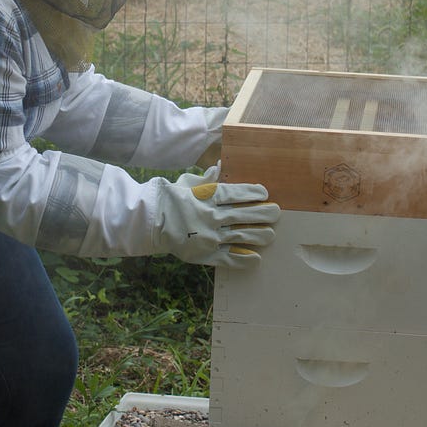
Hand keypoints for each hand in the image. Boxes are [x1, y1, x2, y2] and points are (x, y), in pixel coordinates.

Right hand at [154, 167, 278, 268]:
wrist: (149, 222)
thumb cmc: (169, 199)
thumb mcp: (186, 183)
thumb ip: (206, 178)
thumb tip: (219, 167)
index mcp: (207, 197)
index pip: (236, 194)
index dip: (252, 193)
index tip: (265, 193)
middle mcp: (211, 217)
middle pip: (243, 215)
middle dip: (263, 214)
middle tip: (276, 212)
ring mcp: (209, 237)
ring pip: (241, 236)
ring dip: (259, 235)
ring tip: (270, 234)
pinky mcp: (205, 255)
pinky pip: (228, 258)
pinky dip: (244, 259)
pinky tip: (256, 258)